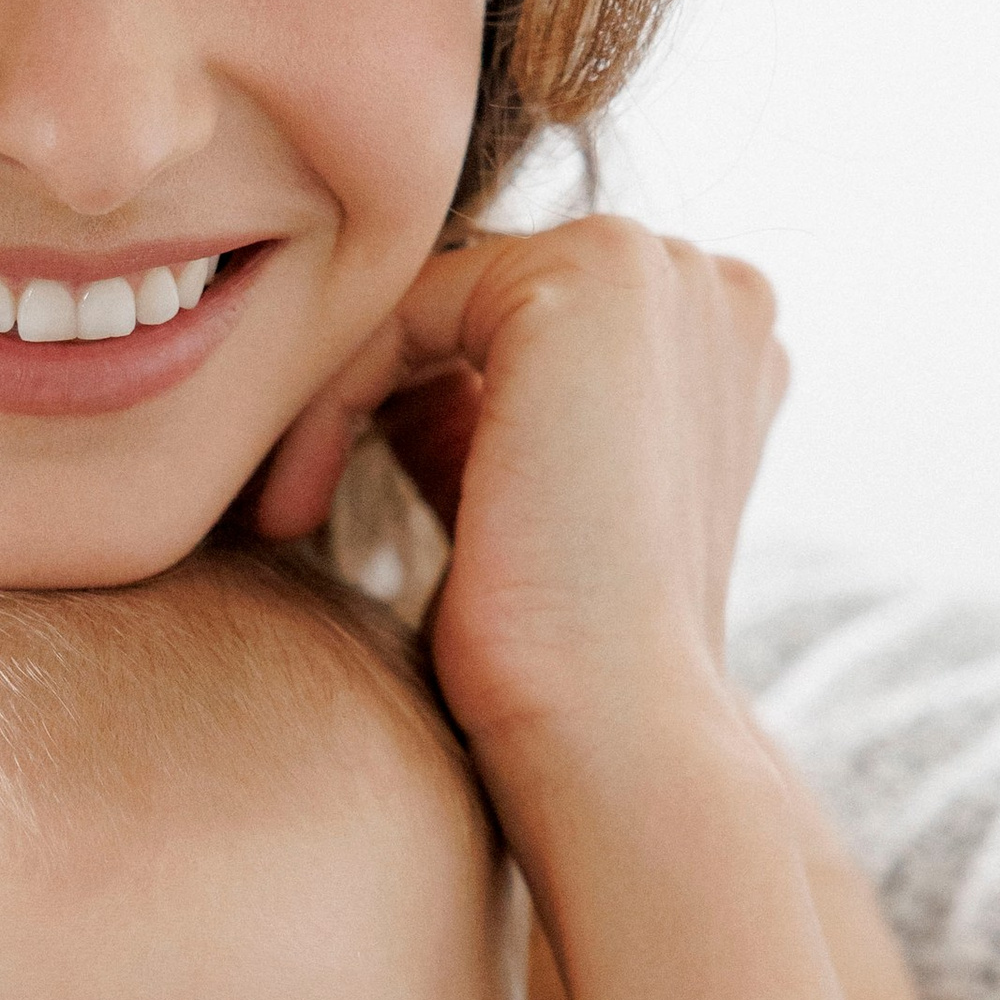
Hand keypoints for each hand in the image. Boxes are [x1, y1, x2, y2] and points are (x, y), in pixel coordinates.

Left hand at [256, 217, 787, 770]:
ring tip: (288, 513)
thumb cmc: (560, 658)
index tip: (326, 504)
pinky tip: (297, 508)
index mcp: (711, 339)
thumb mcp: (519, 505)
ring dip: (335, 400)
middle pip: (460, 298)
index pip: (503, 325)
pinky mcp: (590, 273)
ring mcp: (657, 266)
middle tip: (288, 502)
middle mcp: (703, 281)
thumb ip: (479, 420)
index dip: (405, 404)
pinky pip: (398, 308)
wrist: (614, 733)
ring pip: (419, 299)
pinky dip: (330, 401)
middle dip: (365, 392)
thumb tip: (394, 385)